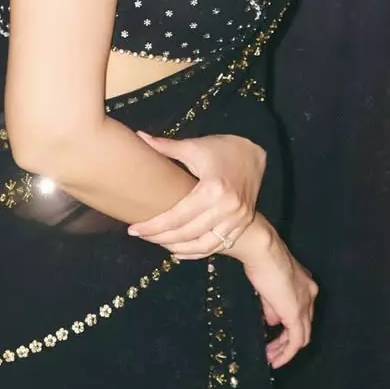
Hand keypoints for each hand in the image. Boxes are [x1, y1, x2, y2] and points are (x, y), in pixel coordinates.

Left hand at [126, 129, 266, 258]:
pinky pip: (217, 245)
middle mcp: (227, 208)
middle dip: (161, 238)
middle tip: (141, 236)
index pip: (177, 216)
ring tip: (158, 243)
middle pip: (187, 233)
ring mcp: (237, 219)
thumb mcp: (194, 147)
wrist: (255, 155)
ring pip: (203, 245)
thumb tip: (139, 136)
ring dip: (179, 248)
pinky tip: (179, 251)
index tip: (133, 229)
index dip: (153, 226)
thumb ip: (166, 147)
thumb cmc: (222, 149)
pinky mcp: (242, 224)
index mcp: (213, 189)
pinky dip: (197, 252)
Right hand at [231, 217, 317, 367]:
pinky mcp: (296, 314)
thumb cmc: (262, 260)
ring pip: (302, 336)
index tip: (274, 334)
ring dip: (286, 350)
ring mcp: (305, 305)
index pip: (301, 311)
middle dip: (287, 341)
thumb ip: (273, 305)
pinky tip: (276, 360)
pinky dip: (287, 353)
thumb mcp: (268, 286)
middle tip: (271, 351)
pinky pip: (296, 341)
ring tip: (271, 358)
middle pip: (304, 326)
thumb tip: (272, 321)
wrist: (263, 251)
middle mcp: (310, 295)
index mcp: (305, 285)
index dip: (289, 325)